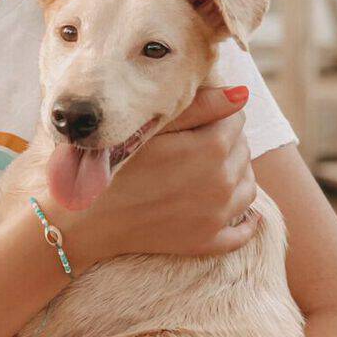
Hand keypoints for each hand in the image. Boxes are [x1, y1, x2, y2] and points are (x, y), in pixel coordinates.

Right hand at [63, 86, 258, 267]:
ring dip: (236, 175)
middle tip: (198, 141)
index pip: (236, 120)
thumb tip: (243, 94)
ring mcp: (217, 215)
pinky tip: (242, 215)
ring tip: (212, 169)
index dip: (217, 115)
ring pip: (248, 187)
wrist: (88, 216)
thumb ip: (201, 106)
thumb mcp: (154, 127)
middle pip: (243, 151)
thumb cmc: (115, 163)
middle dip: (227, 142)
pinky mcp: (207, 241)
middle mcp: (222, 182)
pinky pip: (243, 232)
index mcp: (212, 148)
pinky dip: (246, 222)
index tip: (198, 119)